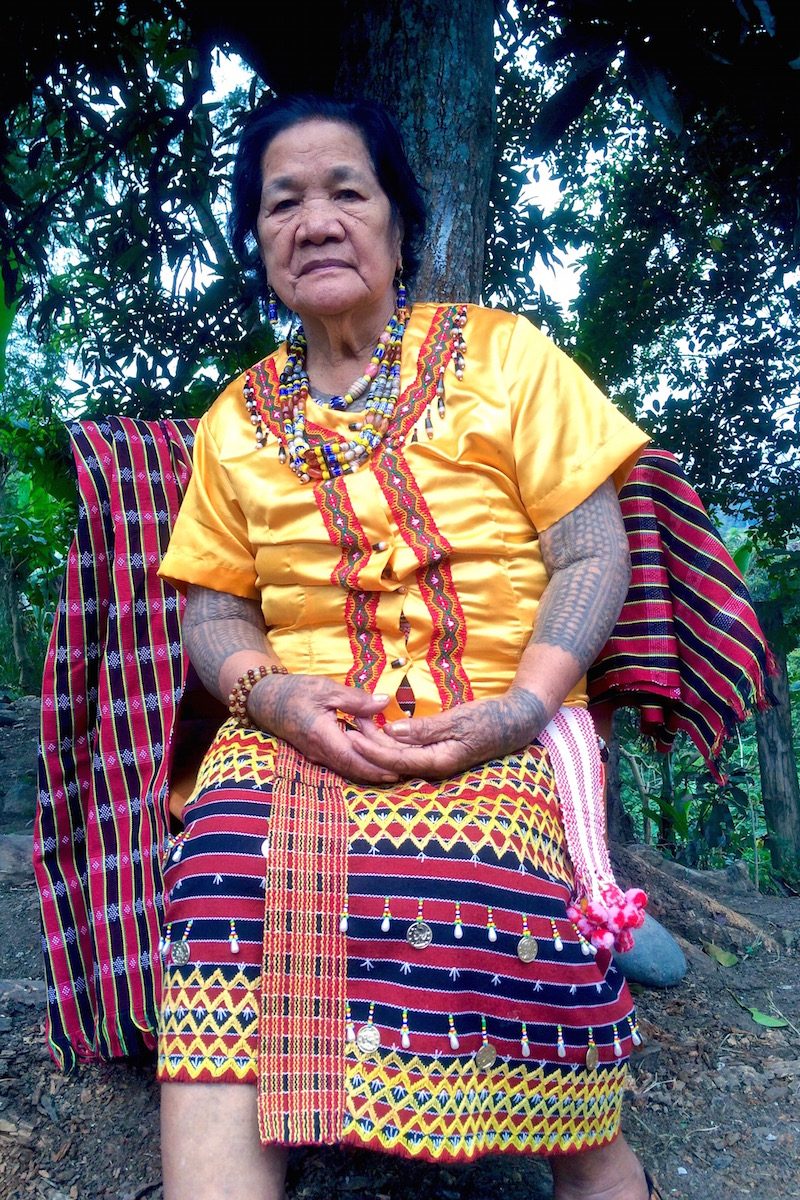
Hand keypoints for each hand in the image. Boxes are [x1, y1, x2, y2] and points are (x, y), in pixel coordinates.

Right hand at [247, 673, 398, 784]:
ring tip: (394, 767)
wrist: (268, 700)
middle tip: (404, 771)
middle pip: (353, 769)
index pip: (352, 759)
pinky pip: (341, 761)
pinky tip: (373, 756)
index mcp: (322, 736)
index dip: (374, 767)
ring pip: (347, 768)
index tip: (396, 770)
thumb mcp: (327, 689)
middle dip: (378, 772)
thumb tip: (384, 702)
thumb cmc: (297, 691)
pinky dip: (359, 761)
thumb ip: (356, 699)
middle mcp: (319, 752)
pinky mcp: (317, 752)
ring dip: (370, 768)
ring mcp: (317, 755)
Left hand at [346, 686, 548, 779]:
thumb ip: (425, 728)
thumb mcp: (458, 719)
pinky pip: (409, 751)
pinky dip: (393, 741)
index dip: (372, 749)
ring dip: (379, 742)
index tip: (352, 737)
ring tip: (360, 724)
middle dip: (370, 744)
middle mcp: (434, 766)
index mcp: (439, 761)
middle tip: (350, 724)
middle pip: (394, 760)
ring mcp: (436, 761)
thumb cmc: (489, 719)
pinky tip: (382, 729)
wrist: (515, 722)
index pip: (397, 760)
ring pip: (400, 756)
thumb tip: (394, 732)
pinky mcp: (438, 753)